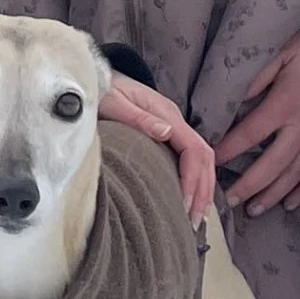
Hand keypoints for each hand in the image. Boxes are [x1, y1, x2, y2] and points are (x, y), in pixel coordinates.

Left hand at [99, 74, 217, 218]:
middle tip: (195, 222)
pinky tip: (189, 200)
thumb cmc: (102, 90)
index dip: (193, 180)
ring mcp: (172, 126)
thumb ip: (138, 118)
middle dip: (203, 190)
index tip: (186, 205)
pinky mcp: (165, 133)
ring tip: (196, 218)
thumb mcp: (114, 102)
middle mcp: (174, 120)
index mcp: (167, 114)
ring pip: (201, 160)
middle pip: (204, 158)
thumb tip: (167, 132)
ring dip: (202, 189)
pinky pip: (188, 159)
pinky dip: (194, 181)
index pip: (194, 150)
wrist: (95, 76)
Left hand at [215, 27, 299, 215]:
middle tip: (227, 200)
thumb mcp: (286, 50)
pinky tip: (290, 204)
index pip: (249, 135)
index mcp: (287, 104)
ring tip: (252, 210)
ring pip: (293, 177)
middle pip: (270, 167)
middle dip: (247, 186)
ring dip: (271, 196)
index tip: (209, 160)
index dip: (227, 150)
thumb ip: (258, 75)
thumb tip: (233, 97)